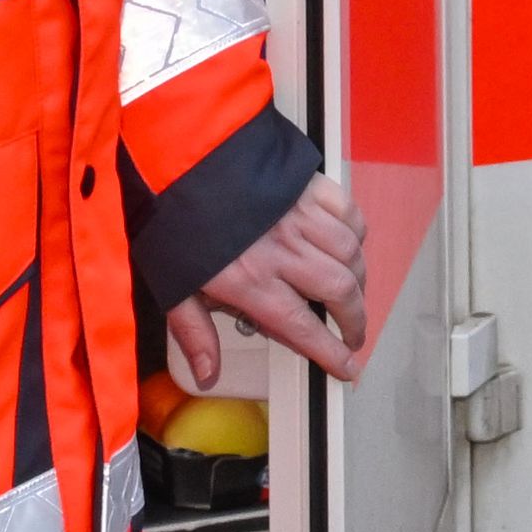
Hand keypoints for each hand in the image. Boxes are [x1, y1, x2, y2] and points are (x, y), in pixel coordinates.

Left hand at [170, 168, 370, 388]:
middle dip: (354, 319)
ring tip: (352, 292)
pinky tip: (348, 244)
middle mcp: (282, 250)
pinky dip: (355, 232)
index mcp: (249, 280)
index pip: (302, 327)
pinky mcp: (307, 185)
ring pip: (350, 253)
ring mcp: (299, 215)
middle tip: (353, 332)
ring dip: (358, 278)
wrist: (175, 156)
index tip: (346, 366)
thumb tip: (207, 374)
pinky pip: (347, 212)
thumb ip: (194, 332)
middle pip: (339, 291)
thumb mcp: (172, 285)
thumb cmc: (173, 221)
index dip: (330, 352)